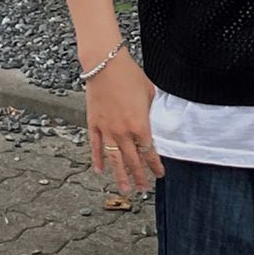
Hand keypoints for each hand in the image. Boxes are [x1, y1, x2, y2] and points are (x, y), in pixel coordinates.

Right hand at [83, 46, 164, 192]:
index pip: (149, 151)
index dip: (155, 165)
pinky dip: (97, 160)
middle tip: (143, 188)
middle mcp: (123, 132)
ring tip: (124, 189)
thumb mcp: (149, 93)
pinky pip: (96, 147)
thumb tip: (155, 121)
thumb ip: (152, 112)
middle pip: (132, 160)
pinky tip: (100, 171)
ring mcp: (107, 130)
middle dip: (139, 176)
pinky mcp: (94, 124)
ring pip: (114, 159)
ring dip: (120, 176)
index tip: (159, 174)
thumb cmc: (130, 75)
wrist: (105, 65)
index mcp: (140, 124)